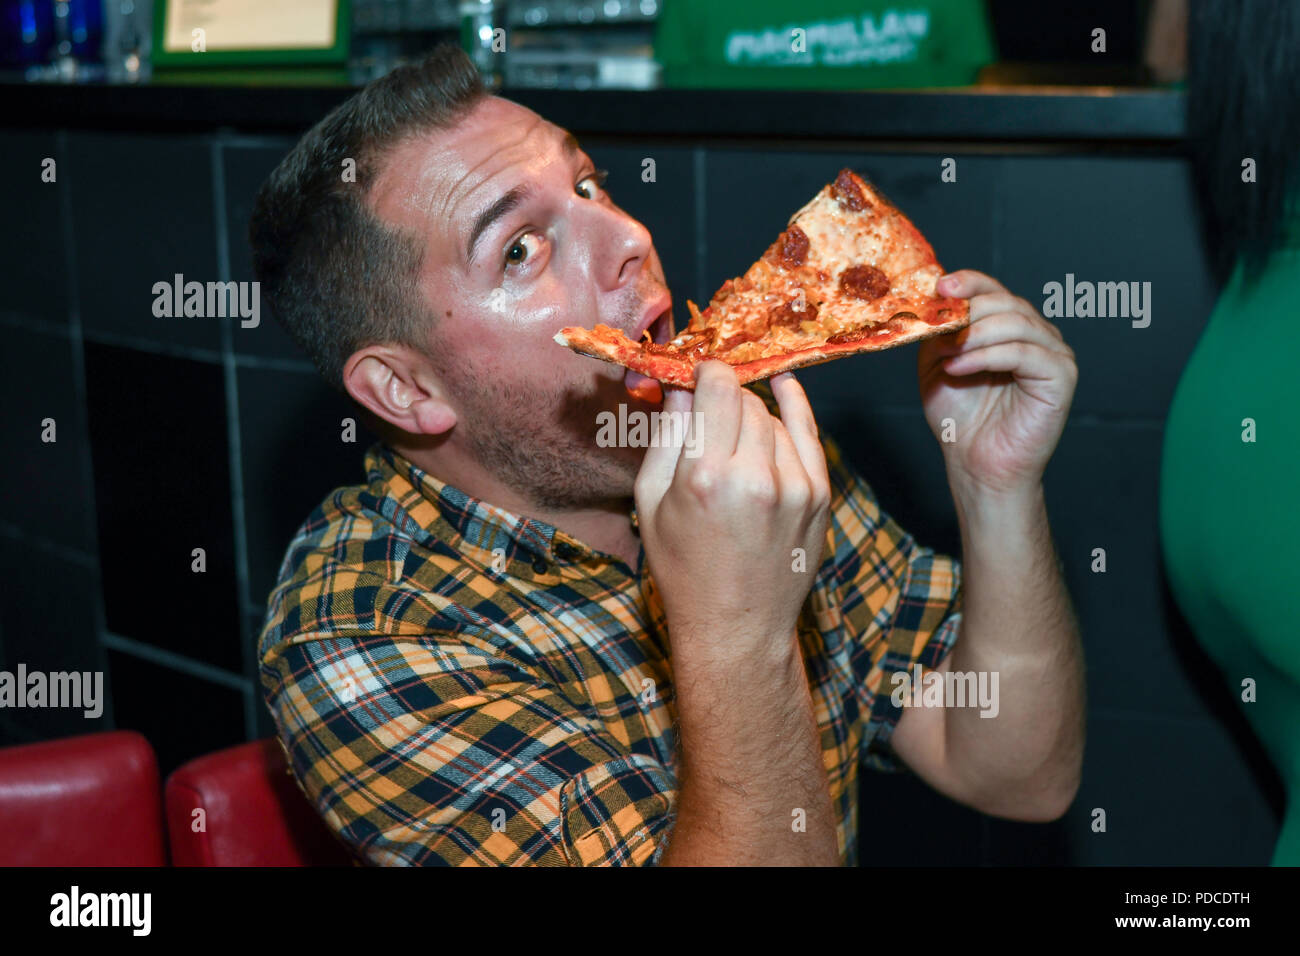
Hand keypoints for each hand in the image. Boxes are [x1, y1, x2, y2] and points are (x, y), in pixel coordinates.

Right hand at [634, 363, 830, 661]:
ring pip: (773, 418)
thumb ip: (665, 437)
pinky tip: (784, 388)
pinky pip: (807, 434)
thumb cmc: (683, 568)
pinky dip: (794, 409)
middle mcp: (755, 477)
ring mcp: (795, 487)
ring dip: (752, 419)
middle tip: (710, 417)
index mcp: (705, 478)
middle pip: (746, 401)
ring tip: (732, 448)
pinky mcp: (820, 496)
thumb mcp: (650, 503)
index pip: (717, 388)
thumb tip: (678, 387)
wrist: (736, 628)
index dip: (706, 372)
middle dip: (725, 401)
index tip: (698, 374)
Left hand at [917, 270, 1077, 500]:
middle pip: (1005, 301)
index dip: (969, 282)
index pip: (993, 289)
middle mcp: (1036, 334)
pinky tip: (958, 369)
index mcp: (1008, 327)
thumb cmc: (960, 417)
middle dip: (967, 312)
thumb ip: (939, 332)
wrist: (976, 463)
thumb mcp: (937, 364)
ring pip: (1015, 323)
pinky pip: (1024, 353)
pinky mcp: (1062, 376)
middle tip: (936, 329)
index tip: (940, 285)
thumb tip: (932, 303)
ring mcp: (1053, 353)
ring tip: (946, 354)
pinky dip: (987, 356)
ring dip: (973, 335)